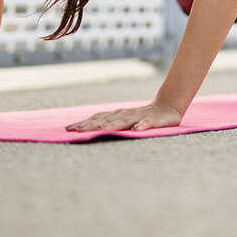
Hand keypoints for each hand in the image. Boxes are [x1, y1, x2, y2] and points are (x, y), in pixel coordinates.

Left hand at [65, 102, 181, 131]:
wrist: (168, 106)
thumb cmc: (142, 117)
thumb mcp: (124, 120)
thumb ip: (109, 123)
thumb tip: (88, 129)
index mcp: (117, 115)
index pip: (97, 118)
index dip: (83, 123)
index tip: (68, 129)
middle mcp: (125, 114)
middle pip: (106, 120)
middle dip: (91, 125)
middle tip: (76, 130)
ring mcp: (139, 116)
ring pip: (124, 121)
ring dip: (113, 125)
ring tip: (102, 129)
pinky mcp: (154, 120)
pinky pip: (148, 123)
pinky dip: (142, 126)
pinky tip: (137, 129)